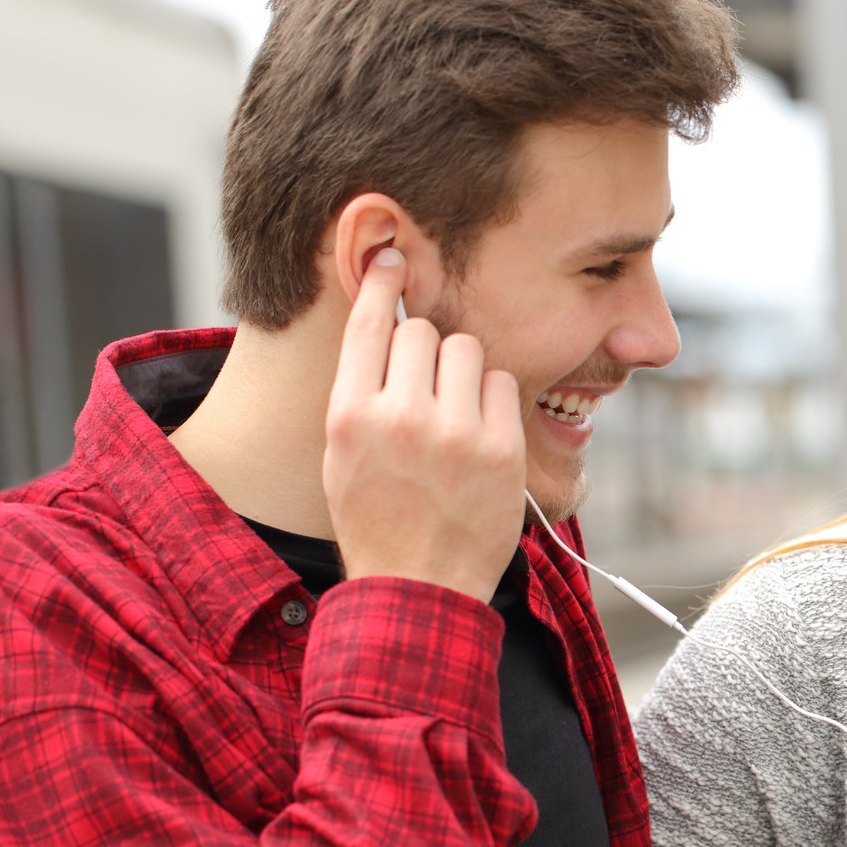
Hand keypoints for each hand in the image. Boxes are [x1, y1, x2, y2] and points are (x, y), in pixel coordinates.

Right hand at [322, 248, 524, 601]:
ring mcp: (456, 432)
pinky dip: (495, 399)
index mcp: (350, 415)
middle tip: (428, 386)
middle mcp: (401, 417)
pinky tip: (481, 432)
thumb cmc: (377, 519)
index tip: (393, 259)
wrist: (419, 587)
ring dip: (464, 372)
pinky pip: (504, 384)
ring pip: (467, 351)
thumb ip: (359, 391)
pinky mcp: (502, 448)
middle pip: (424, 332)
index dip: (383, 284)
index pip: (369, 324)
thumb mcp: (342, 455)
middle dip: (428, 350)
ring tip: (454, 414)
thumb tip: (383, 323)